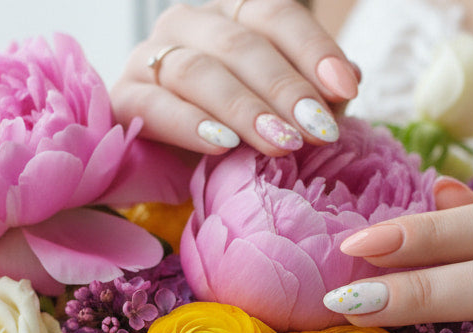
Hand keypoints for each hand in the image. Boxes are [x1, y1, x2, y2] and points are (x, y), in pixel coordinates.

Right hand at [110, 0, 358, 155]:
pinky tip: (222, 146)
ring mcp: (149, 59)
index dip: (313, 47)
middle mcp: (188, 26)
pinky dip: (191, 125)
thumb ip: (314, 96)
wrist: (168, 177)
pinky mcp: (124, 100)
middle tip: (317, 129)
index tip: (347, 87)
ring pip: (198, 71)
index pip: (274, 14)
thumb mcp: (282, 119)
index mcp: (232, 18)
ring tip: (280, 142)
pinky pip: (156, 106)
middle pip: (239, 43)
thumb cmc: (235, 142)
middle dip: (284, 87)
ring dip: (244, 108)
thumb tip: (348, 81)